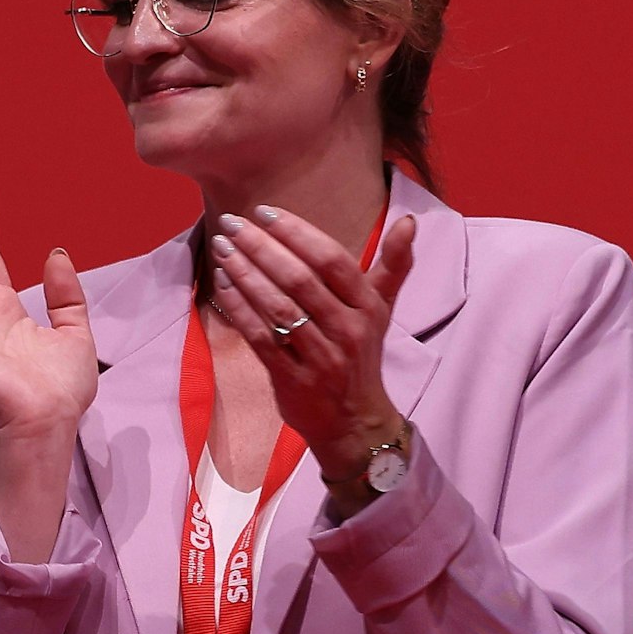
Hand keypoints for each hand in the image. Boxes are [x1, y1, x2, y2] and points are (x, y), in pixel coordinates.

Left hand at [206, 206, 416, 482]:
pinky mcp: (293, 380)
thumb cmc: (361, 354)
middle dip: (262, 247)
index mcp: (367, 307)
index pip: (331, 260)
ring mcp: (321, 357)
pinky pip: (262, 338)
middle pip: (300, 279)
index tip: (264, 212)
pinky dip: (240, 309)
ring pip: (278, 307)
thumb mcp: (381, 310)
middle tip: (232, 223)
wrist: (354, 421)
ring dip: (246, 274)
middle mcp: (348, 330)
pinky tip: (222, 285)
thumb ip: (393, 265)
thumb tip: (410, 221)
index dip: (297, 233)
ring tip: (222, 248)